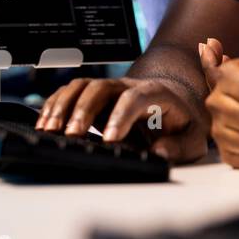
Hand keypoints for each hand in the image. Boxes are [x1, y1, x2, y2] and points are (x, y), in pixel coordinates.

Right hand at [35, 76, 209, 163]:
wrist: (175, 100)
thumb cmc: (183, 123)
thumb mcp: (194, 138)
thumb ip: (180, 146)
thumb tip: (158, 152)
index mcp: (155, 93)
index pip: (135, 98)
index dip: (120, 116)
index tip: (110, 140)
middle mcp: (128, 86)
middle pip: (101, 87)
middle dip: (83, 109)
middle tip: (71, 135)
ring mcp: (109, 88)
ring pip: (82, 86)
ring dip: (63, 105)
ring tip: (49, 130)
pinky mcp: (94, 96)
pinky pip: (70, 92)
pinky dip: (55, 105)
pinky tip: (44, 123)